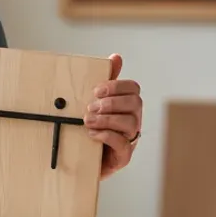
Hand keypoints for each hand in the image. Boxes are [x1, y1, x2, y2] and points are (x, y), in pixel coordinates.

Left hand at [85, 53, 141, 178]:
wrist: (79, 159)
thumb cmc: (90, 127)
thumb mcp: (94, 103)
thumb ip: (105, 83)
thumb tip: (116, 57)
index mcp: (127, 105)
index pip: (133, 89)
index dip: (117, 86)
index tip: (97, 90)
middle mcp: (133, 120)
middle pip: (135, 104)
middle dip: (112, 103)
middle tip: (91, 106)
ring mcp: (130, 139)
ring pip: (131, 124)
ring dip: (107, 119)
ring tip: (88, 121)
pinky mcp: (123, 157)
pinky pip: (123, 145)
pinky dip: (107, 136)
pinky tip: (92, 134)